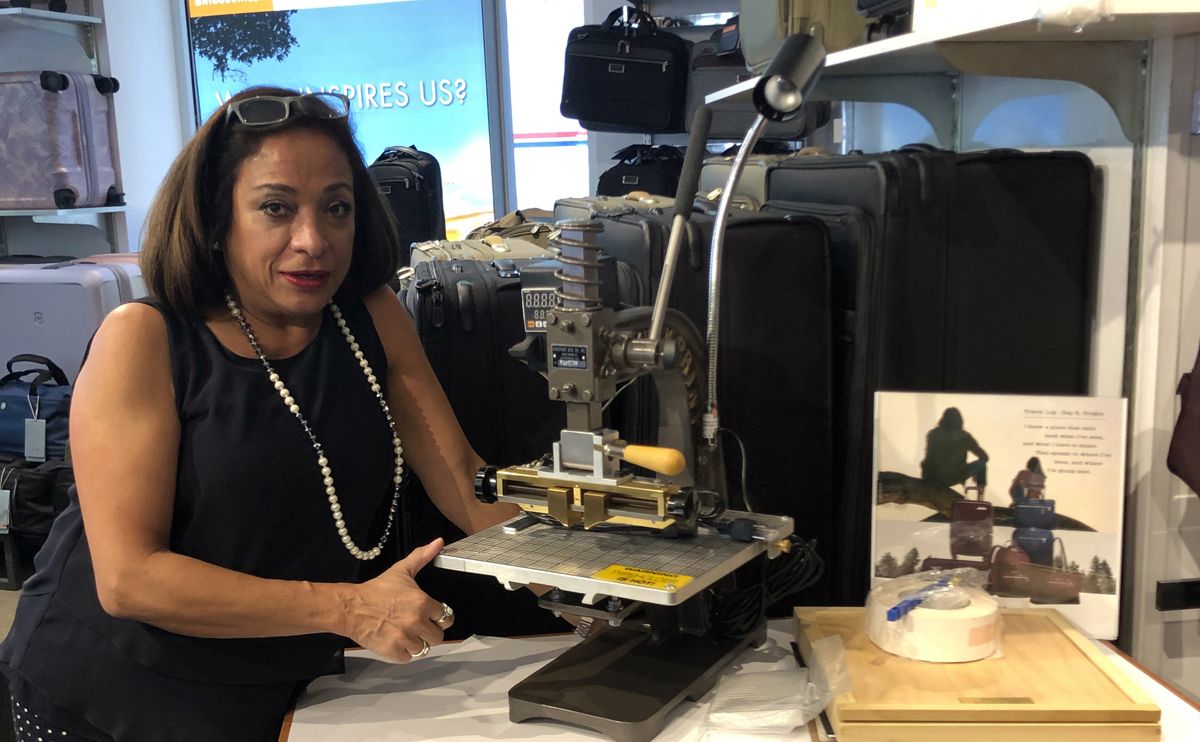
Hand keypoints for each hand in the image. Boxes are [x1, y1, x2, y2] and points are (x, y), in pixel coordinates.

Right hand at [343, 538, 450, 662]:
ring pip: (423, 649)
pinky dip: (403, 652)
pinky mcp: (393, 651)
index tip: (430, 615)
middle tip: (418, 626)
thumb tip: (439, 543)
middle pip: (438, 637)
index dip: (437, 616)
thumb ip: (422, 556)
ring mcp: (405, 638)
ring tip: (405, 632)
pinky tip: (396, 640)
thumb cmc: (376, 590)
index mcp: (423, 603)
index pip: (446, 617)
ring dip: (416, 642)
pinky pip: (408, 658)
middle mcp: (416, 622)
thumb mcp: (402, 570)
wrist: (351, 607)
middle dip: (429, 632)